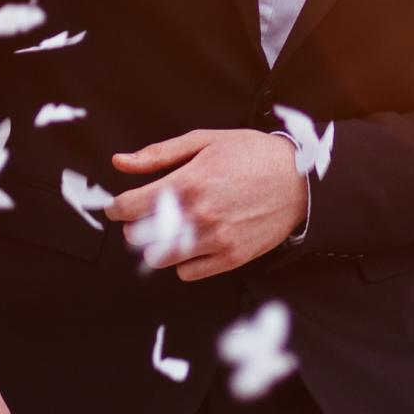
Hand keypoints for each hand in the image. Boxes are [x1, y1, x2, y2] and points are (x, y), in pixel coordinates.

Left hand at [106, 128, 303, 281]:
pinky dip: (183, 261)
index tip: (117, 207)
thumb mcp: (204, 141)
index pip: (130, 207)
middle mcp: (197, 215)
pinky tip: (192, 243)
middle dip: (135, 226)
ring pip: (161, 258)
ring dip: (157, 246)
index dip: (116, 208)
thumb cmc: (250, 154)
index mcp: (187, 183)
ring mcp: (214, 240)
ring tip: (168, 231)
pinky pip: (188, 273)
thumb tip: (120, 163)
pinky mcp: (231, 258)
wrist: (298, 180)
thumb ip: (158, 155)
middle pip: (140, 236)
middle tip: (146, 216)